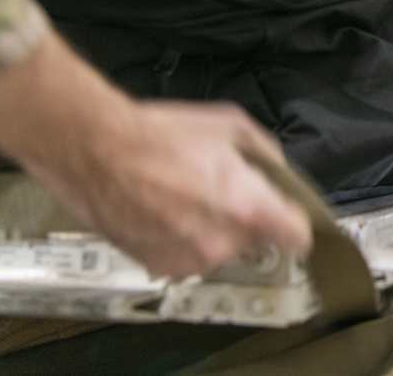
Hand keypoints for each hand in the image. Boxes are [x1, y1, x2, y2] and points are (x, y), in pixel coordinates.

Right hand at [70, 101, 314, 278]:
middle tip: (220, 188)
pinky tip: (165, 210)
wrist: (96, 150)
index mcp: (247, 205)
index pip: (296, 236)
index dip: (296, 224)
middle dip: (247, 216)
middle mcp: (222, 241)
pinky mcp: (160, 266)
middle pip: (256, 239)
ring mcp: (190, 259)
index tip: (293, 222)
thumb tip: (276, 170)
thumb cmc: (157, 135)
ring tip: (184, 195)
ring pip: (222, 248)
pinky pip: (189, 256)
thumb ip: (265, 153)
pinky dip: (183, 239)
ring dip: (213, 229)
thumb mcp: (229, 125)